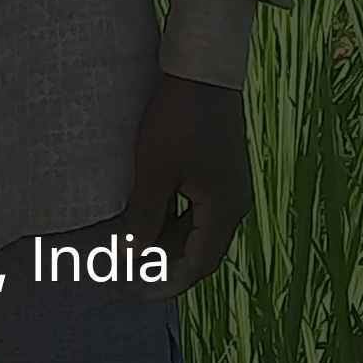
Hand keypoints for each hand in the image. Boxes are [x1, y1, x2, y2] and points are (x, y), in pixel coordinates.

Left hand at [119, 74, 251, 294]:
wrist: (203, 69)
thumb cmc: (179, 121)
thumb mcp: (156, 172)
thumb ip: (145, 218)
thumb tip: (132, 255)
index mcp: (225, 210)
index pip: (199, 264)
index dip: (168, 282)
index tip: (138, 293)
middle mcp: (233, 202)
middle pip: (200, 248)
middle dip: (167, 264)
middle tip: (130, 272)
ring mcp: (227, 183)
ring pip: (197, 226)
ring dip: (168, 240)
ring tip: (133, 247)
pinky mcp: (218, 167)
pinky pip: (196, 206)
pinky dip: (173, 217)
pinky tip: (147, 215)